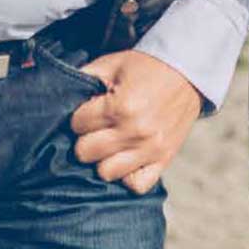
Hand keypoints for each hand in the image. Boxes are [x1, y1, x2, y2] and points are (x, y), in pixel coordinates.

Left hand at [69, 50, 202, 193]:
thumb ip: (86, 77)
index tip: (90, 109)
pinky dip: (129, 176)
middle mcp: (135, 131)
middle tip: (98, 127)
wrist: (188, 70)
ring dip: (104, 158)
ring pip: (106, 172)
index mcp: (120, 106)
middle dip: (87, 137)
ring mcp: (150, 148)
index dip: (80, 116)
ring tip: (111, 144)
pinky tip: (127, 160)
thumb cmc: (146, 66)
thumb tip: (61, 94)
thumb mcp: (113, 63)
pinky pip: (137, 185)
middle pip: (85, 152)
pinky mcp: (164, 158)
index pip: (77, 124)